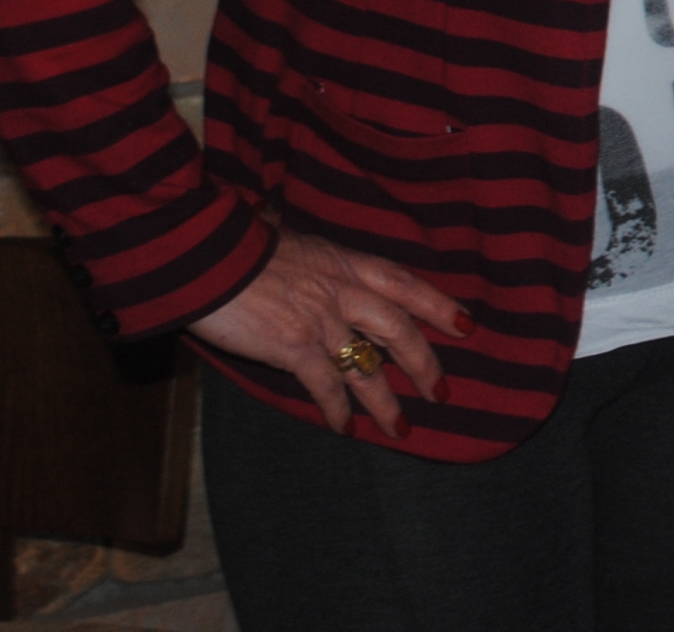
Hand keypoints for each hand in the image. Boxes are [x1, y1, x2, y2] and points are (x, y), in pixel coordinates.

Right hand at [187, 227, 473, 437]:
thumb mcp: (295, 245)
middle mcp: (342, 291)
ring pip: (368, 367)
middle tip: (440, 392)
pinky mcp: (292, 346)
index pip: (405, 283)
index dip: (439, 304)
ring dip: (386, 401)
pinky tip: (344, 428)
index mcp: (346, 263)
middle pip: (399, 330)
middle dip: (424, 364)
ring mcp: (320, 320)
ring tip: (401, 428)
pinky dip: (337, 409)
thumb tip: (323, 269)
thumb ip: (319, 267)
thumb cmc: (242, 249)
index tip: (466, 325)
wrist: (207, 257)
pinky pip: (325, 385)